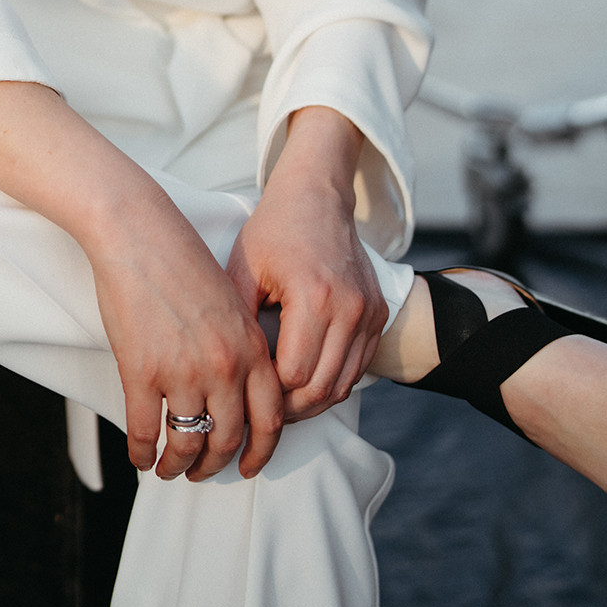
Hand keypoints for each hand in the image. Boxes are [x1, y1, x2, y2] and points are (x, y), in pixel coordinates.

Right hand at [0, 78, 282, 480]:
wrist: (138, 233)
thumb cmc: (182, 260)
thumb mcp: (231, 302)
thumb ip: (242, 347)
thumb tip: (240, 393)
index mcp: (251, 346)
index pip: (271, 418)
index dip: (261, 451)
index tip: (250, 466)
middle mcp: (224, 365)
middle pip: (230, 439)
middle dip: (216, 465)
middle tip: (203, 473)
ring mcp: (183, 371)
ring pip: (187, 443)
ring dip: (179, 466)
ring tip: (169, 470)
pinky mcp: (141, 372)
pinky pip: (144, 431)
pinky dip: (142, 452)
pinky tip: (139, 456)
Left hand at [226, 108, 386, 421]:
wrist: (317, 195)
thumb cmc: (274, 228)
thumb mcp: (243, 270)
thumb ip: (239, 324)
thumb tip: (228, 378)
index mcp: (314, 297)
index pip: (293, 376)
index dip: (267, 395)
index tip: (243, 396)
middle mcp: (350, 308)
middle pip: (322, 390)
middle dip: (289, 410)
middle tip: (259, 412)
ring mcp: (369, 312)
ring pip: (343, 385)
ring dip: (312, 402)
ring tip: (279, 402)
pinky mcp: (378, 313)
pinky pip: (358, 367)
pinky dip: (333, 382)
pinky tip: (304, 380)